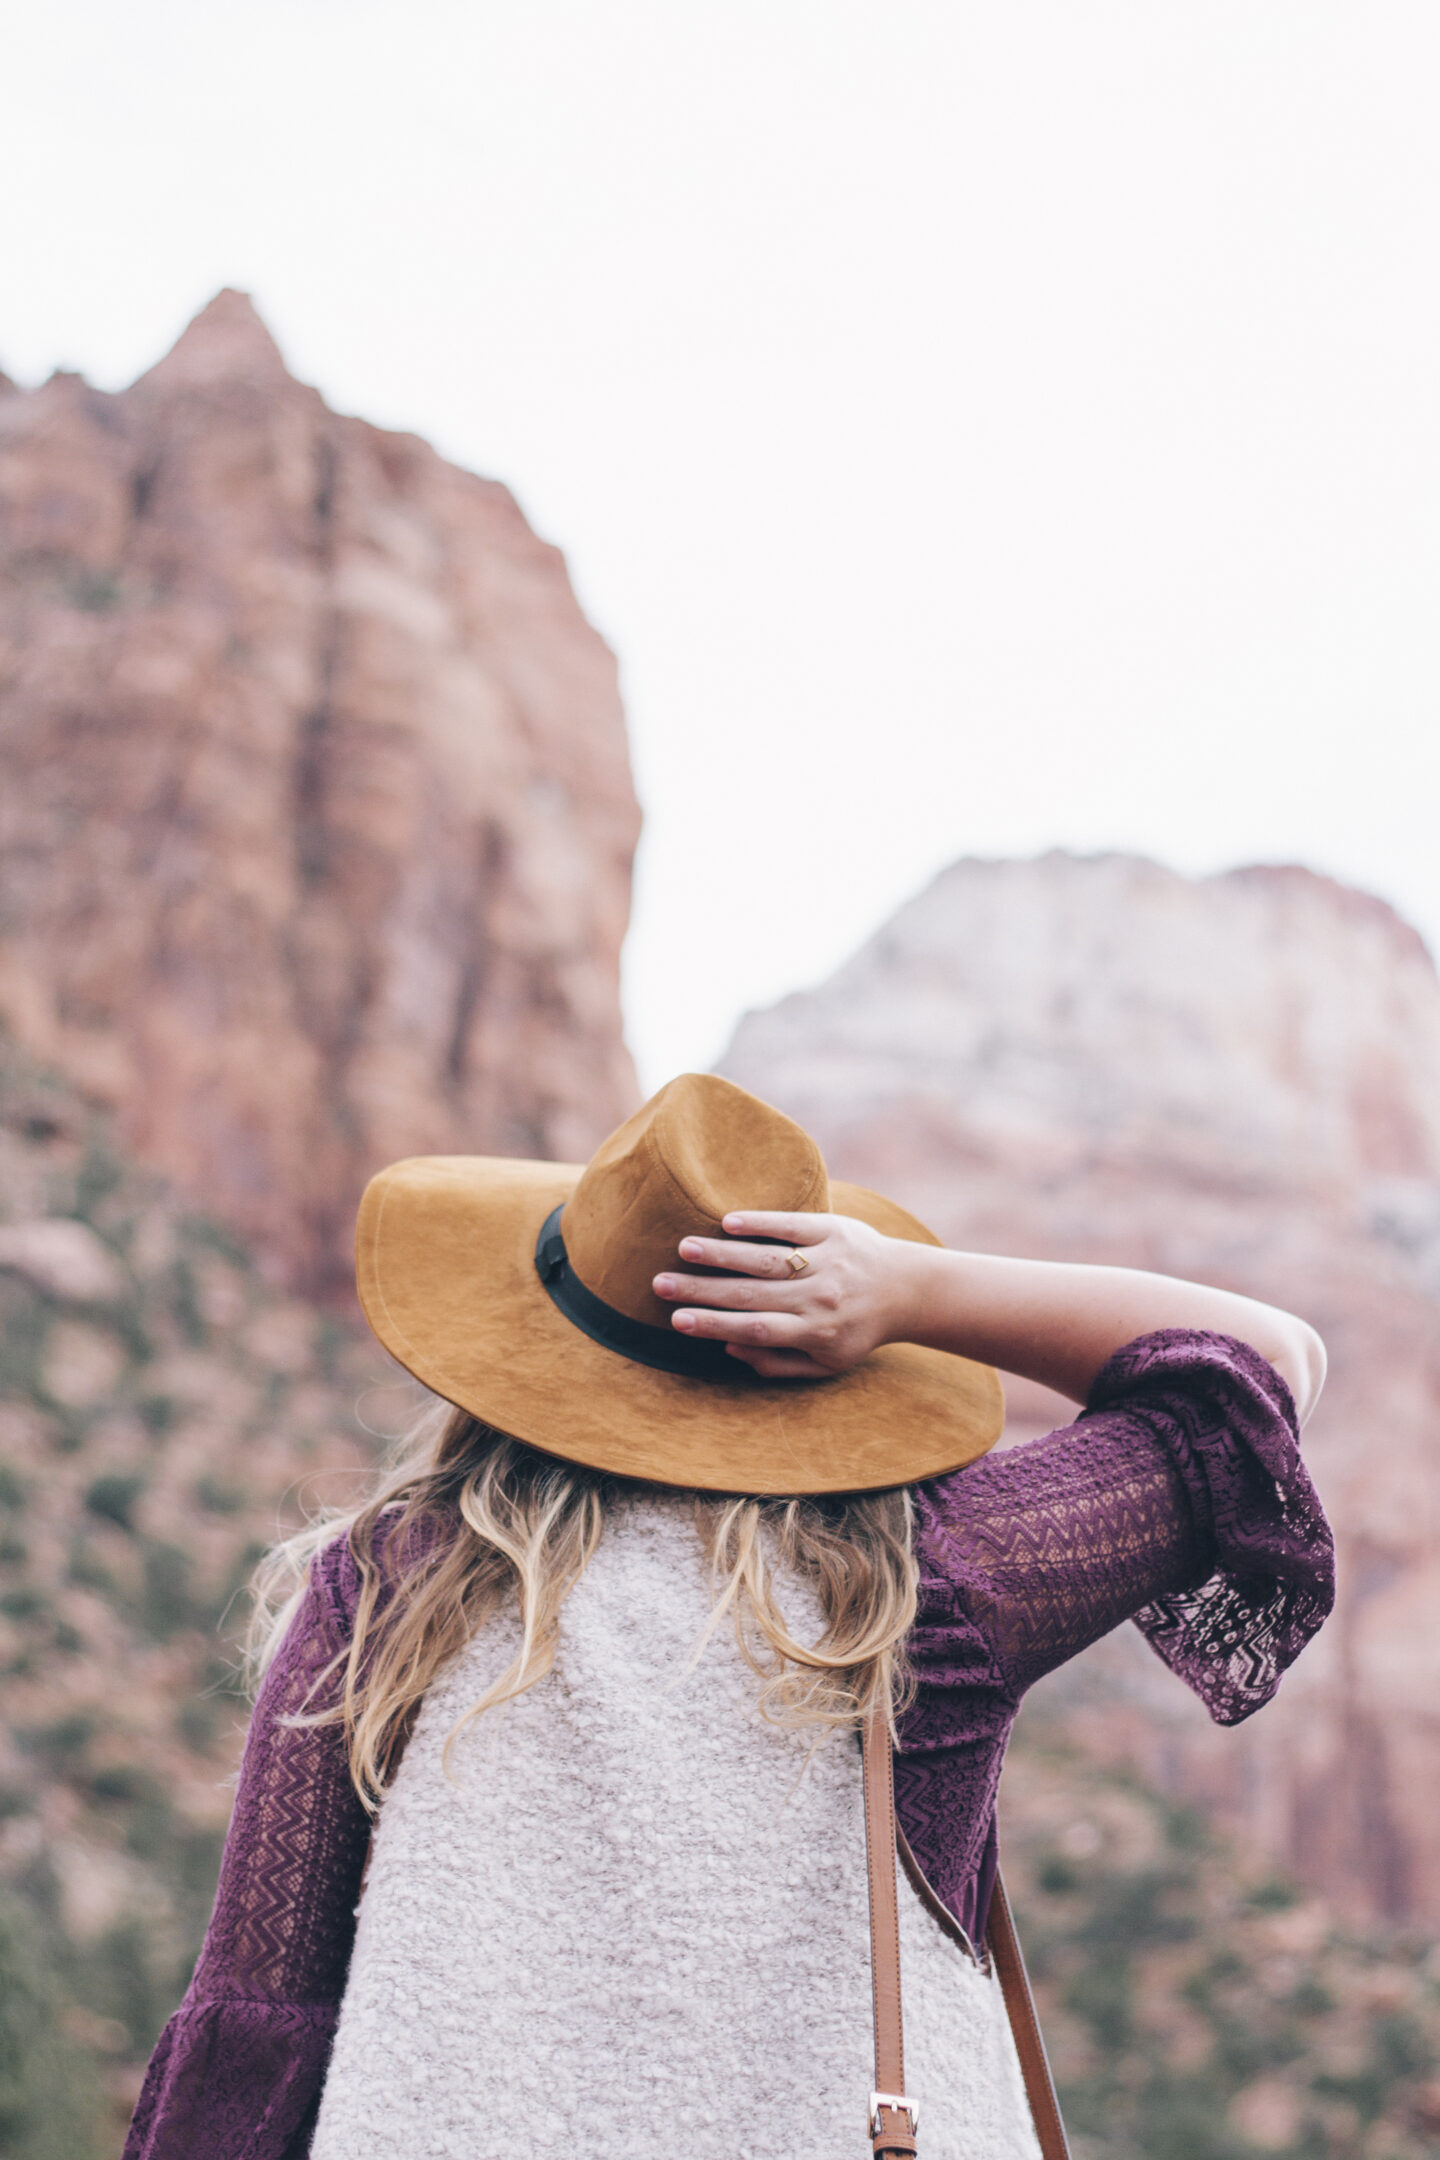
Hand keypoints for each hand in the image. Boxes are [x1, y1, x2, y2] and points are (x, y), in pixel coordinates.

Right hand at [651, 1211, 922, 1380]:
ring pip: (767, 1258)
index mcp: (815, 1332)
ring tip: (683, 1248)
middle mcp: (820, 1298)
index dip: (715, 1326)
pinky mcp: (834, 1230)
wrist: (906, 1290)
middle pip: (752, 1294)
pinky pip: (793, 1225)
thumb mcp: (825, 1364)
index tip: (677, 1322)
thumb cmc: (855, 1330)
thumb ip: (777, 1364)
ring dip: (722, 1254)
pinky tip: (729, 1222)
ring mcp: (828, 1261)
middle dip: (702, 1290)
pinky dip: (761, 1223)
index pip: (756, 1329)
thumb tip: (730, 1348)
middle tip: (661, 1285)